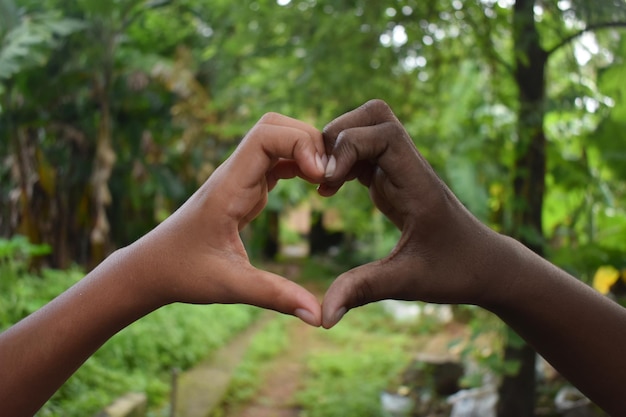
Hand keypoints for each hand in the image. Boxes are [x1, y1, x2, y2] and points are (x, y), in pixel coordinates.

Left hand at [126, 112, 326, 325]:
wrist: (152, 267)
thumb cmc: (183, 273)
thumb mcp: (230, 286)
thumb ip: (275, 296)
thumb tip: (319, 316)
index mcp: (229, 187)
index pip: (265, 135)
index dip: (300, 144)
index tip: (320, 178)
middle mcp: (234, 173)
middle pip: (275, 126)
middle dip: (309, 139)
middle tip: (330, 176)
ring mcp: (239, 177)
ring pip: (277, 138)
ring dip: (306, 150)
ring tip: (328, 182)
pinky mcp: (245, 187)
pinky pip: (277, 160)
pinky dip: (300, 164)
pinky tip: (315, 186)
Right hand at [319, 99, 501, 327]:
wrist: (486, 264)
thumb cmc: (456, 271)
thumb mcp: (407, 282)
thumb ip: (363, 291)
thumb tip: (322, 317)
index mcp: (418, 183)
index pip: (385, 134)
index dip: (349, 146)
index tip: (326, 182)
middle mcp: (410, 167)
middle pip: (374, 115)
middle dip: (339, 133)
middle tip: (320, 173)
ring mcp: (402, 170)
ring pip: (367, 128)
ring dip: (338, 145)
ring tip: (322, 183)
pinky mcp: (394, 179)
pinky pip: (363, 151)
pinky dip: (342, 161)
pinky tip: (329, 190)